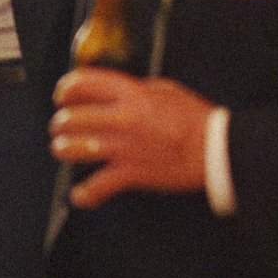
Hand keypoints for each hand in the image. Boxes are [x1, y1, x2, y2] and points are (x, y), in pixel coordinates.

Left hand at [50, 67, 215, 207]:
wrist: (216, 150)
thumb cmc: (197, 120)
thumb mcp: (167, 90)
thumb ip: (138, 88)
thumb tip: (118, 90)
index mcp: (132, 94)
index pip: (84, 82)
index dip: (66, 88)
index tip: (62, 95)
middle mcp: (123, 118)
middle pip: (71, 117)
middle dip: (60, 123)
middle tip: (61, 126)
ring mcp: (124, 146)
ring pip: (74, 148)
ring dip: (64, 149)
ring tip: (64, 149)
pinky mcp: (130, 172)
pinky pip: (98, 186)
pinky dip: (86, 194)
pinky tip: (81, 195)